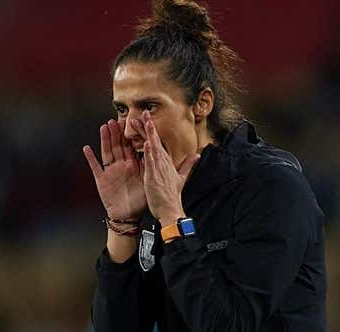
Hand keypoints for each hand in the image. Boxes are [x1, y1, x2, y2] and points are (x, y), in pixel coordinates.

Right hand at [83, 119, 146, 221]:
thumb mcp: (148, 181)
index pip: (130, 147)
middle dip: (116, 133)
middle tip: (115, 120)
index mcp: (132, 165)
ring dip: (105, 140)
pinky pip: (95, 167)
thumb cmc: (139, 201)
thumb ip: (152, 167)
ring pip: (107, 152)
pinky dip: (91, 158)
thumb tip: (161, 155)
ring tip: (104, 127)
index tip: (130, 122)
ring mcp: (110, 172)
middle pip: (117, 146)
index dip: (129, 135)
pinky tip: (87, 148)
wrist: (128, 216)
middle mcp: (120, 166)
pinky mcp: (102, 180)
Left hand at [141, 111, 199, 226]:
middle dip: (148, 126)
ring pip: (152, 147)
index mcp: (167, 162)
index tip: (146, 119)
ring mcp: (158, 168)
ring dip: (147, 134)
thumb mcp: (181, 178)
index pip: (158, 142)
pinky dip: (149, 152)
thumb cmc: (172, 196)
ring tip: (141, 121)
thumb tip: (198, 156)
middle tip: (142, 113)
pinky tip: (147, 142)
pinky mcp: (154, 176)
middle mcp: (163, 162)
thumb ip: (188, 165)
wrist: (171, 209)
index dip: (151, 130)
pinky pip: (151, 162)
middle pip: (155, 140)